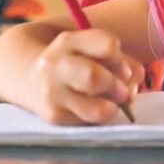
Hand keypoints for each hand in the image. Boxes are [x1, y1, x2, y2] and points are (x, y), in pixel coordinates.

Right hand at [27, 29, 144, 124]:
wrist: (32, 79)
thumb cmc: (78, 63)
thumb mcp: (94, 51)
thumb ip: (123, 64)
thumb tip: (130, 94)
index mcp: (68, 41)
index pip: (107, 46)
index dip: (121, 60)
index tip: (121, 69)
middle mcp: (55, 64)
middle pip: (95, 77)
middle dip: (116, 87)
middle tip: (119, 91)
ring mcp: (52, 92)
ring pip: (98, 109)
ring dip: (112, 107)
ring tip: (108, 103)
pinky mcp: (54, 115)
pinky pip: (91, 122)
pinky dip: (99, 117)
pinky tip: (91, 108)